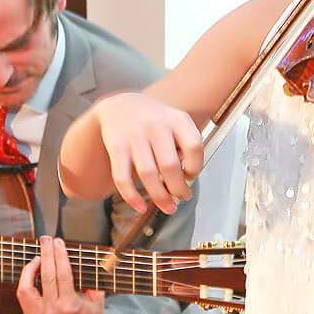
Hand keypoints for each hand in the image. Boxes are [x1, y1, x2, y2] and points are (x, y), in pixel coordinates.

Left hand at [17, 236, 106, 313]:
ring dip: (31, 267)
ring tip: (38, 256)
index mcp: (70, 306)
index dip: (59, 255)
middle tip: (46, 240)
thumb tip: (84, 258)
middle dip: (45, 254)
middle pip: (46, 275)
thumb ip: (92, 279)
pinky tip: (33, 271)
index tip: (58, 242)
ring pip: (28, 286)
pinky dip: (25, 281)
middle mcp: (53, 311)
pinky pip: (23, 296)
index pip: (62, 273)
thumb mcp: (98, 300)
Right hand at [92, 92, 203, 214]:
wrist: (121, 106)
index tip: (191, 176)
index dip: (196, 166)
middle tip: (182, 197)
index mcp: (177, 119)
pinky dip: (132, 196)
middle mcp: (156, 125)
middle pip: (170, 165)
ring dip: (160, 197)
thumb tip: (186, 179)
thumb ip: (184, 145)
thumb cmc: (154, 121)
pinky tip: (141, 206)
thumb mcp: (175, 122)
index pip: (194, 146)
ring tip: (168, 206)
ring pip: (148, 174)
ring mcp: (135, 135)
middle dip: (178, 189)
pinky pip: (123, 177)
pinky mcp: (116, 146)